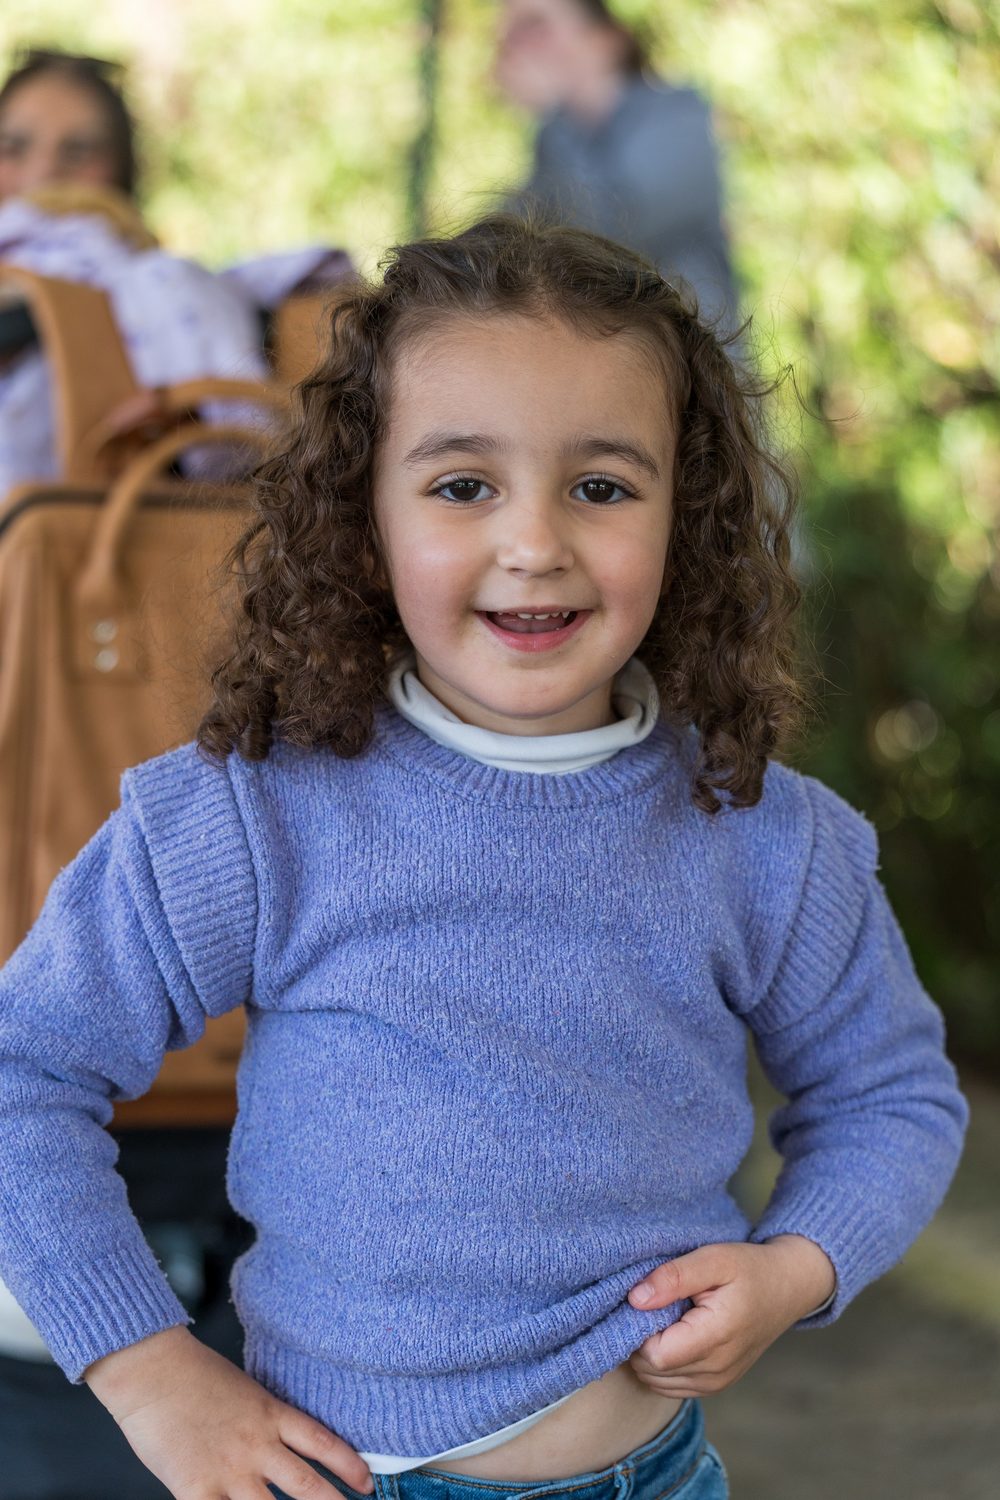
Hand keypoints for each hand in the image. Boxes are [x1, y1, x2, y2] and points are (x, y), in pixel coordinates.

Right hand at [85, 1326, 372, 1498]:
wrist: (151, 1369)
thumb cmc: (191, 1374)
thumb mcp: (244, 1390)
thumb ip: (264, 1420)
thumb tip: (280, 1444)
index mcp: (271, 1414)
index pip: (323, 1443)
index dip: (349, 1466)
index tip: (367, 1484)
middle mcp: (257, 1445)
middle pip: (308, 1485)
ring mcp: (229, 1470)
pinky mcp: (196, 1488)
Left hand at [626, 1236, 835, 1396]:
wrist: (786, 1288)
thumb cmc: (750, 1269)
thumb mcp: (714, 1258)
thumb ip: (673, 1277)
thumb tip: (636, 1299)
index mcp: (717, 1338)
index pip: (655, 1356)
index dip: (637, 1330)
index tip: (644, 1301)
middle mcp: (717, 1370)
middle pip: (652, 1371)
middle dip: (639, 1340)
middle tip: (650, 1307)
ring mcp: (717, 1383)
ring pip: (658, 1382)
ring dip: (648, 1355)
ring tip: (663, 1319)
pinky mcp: (715, 1385)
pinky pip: (671, 1386)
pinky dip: (661, 1366)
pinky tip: (670, 1335)